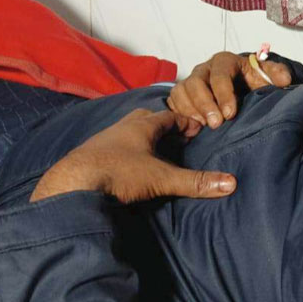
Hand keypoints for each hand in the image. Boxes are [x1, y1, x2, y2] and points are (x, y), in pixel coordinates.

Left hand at [31, 109, 235, 202]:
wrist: (72, 185)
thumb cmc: (118, 174)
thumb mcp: (162, 178)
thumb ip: (195, 181)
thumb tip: (230, 182)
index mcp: (141, 126)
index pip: (169, 116)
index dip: (186, 121)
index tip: (199, 128)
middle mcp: (121, 128)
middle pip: (146, 119)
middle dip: (163, 126)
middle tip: (177, 138)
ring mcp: (103, 141)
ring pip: (128, 132)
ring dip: (142, 138)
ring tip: (154, 151)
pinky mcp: (91, 156)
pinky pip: (113, 147)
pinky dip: (125, 151)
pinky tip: (128, 165)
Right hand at [167, 51, 290, 128]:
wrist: (239, 86)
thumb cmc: (250, 81)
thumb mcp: (265, 76)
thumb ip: (276, 75)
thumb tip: (285, 80)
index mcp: (224, 62)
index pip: (220, 75)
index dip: (224, 94)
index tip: (230, 114)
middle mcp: (204, 70)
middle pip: (196, 83)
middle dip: (205, 105)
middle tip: (216, 125)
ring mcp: (190, 82)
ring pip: (181, 92)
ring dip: (191, 111)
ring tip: (203, 128)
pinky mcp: (181, 95)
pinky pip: (173, 103)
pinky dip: (180, 115)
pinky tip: (191, 128)